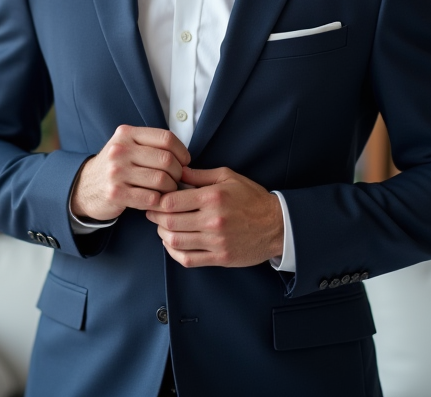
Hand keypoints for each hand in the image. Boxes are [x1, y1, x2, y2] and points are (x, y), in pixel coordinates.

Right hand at [70, 125, 190, 221]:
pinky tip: (157, 201)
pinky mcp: (116, 194)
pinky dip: (160, 202)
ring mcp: (116, 172)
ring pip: (162, 180)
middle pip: (166, 159)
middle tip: (177, 179)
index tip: (184, 161)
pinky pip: (151, 198)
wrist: (85, 187)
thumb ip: (151, 144)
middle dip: (178, 172)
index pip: (166, 138)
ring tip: (167, 191)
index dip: (182, 151)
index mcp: (126, 134)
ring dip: (171, 189)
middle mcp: (120, 150)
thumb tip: (185, 158)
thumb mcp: (127, 146)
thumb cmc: (116, 167)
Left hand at [145, 166, 283, 267]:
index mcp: (213, 198)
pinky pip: (188, 260)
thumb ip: (200, 174)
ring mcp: (216, 242)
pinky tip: (173, 244)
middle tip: (153, 213)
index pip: (171, 201)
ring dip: (163, 234)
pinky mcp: (220, 258)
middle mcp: (213, 220)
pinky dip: (174, 253)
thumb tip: (176, 171)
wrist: (277, 225)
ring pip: (176, 242)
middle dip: (156, 217)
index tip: (155, 198)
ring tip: (163, 227)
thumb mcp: (228, 177)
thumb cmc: (252, 198)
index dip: (157, 201)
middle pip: (170, 222)